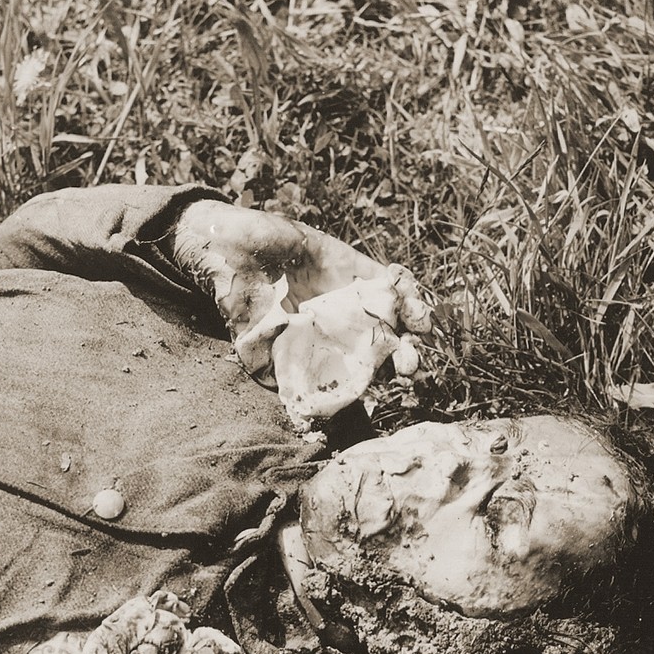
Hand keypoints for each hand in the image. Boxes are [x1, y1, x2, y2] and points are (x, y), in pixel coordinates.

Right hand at [171, 199, 431, 428]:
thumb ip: (267, 368)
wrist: (232, 248)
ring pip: (392, 314)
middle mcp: (338, 327)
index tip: (386, 382)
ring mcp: (348, 298)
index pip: (356, 370)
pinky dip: (402, 285)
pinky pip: (387, 281)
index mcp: (319, 349)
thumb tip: (289, 405)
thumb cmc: (236, 297)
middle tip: (411, 362)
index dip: (375, 377)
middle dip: (402, 355)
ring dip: (411, 319)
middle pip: (382, 346)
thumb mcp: (249, 340)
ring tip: (421, 322)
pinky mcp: (352, 268)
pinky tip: (405, 285)